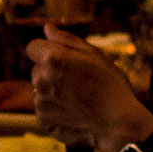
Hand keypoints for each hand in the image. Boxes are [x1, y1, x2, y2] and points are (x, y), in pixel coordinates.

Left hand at [25, 22, 152, 151]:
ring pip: (40, 91)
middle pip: (37, 70)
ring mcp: (40, 102)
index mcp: (52, 59)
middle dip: (52, 72)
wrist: (119, 123)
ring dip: (53, 92)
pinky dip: (55, 111)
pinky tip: (75, 112)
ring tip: (79, 99)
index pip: (33, 47)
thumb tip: (47, 28)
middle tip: (79, 83)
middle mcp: (40, 80)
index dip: (49, 51)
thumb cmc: (111, 86)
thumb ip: (67, 40)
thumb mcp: (95, 55)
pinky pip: (44, 110)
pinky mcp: (42, 121)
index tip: (65, 60)